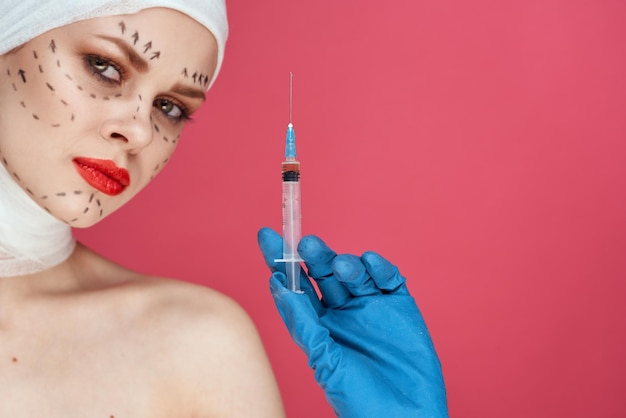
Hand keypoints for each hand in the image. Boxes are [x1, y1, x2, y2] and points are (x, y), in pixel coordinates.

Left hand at [257, 227, 447, 417]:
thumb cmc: (358, 399)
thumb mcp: (324, 360)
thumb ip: (303, 322)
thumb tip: (276, 285)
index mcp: (319, 324)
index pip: (295, 285)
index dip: (281, 260)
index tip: (266, 235)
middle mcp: (343, 311)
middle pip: (323, 273)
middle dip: (314, 256)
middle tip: (306, 243)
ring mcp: (372, 306)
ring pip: (354, 272)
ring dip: (345, 263)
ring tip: (340, 265)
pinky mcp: (399, 306)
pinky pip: (388, 279)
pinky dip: (379, 268)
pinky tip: (369, 262)